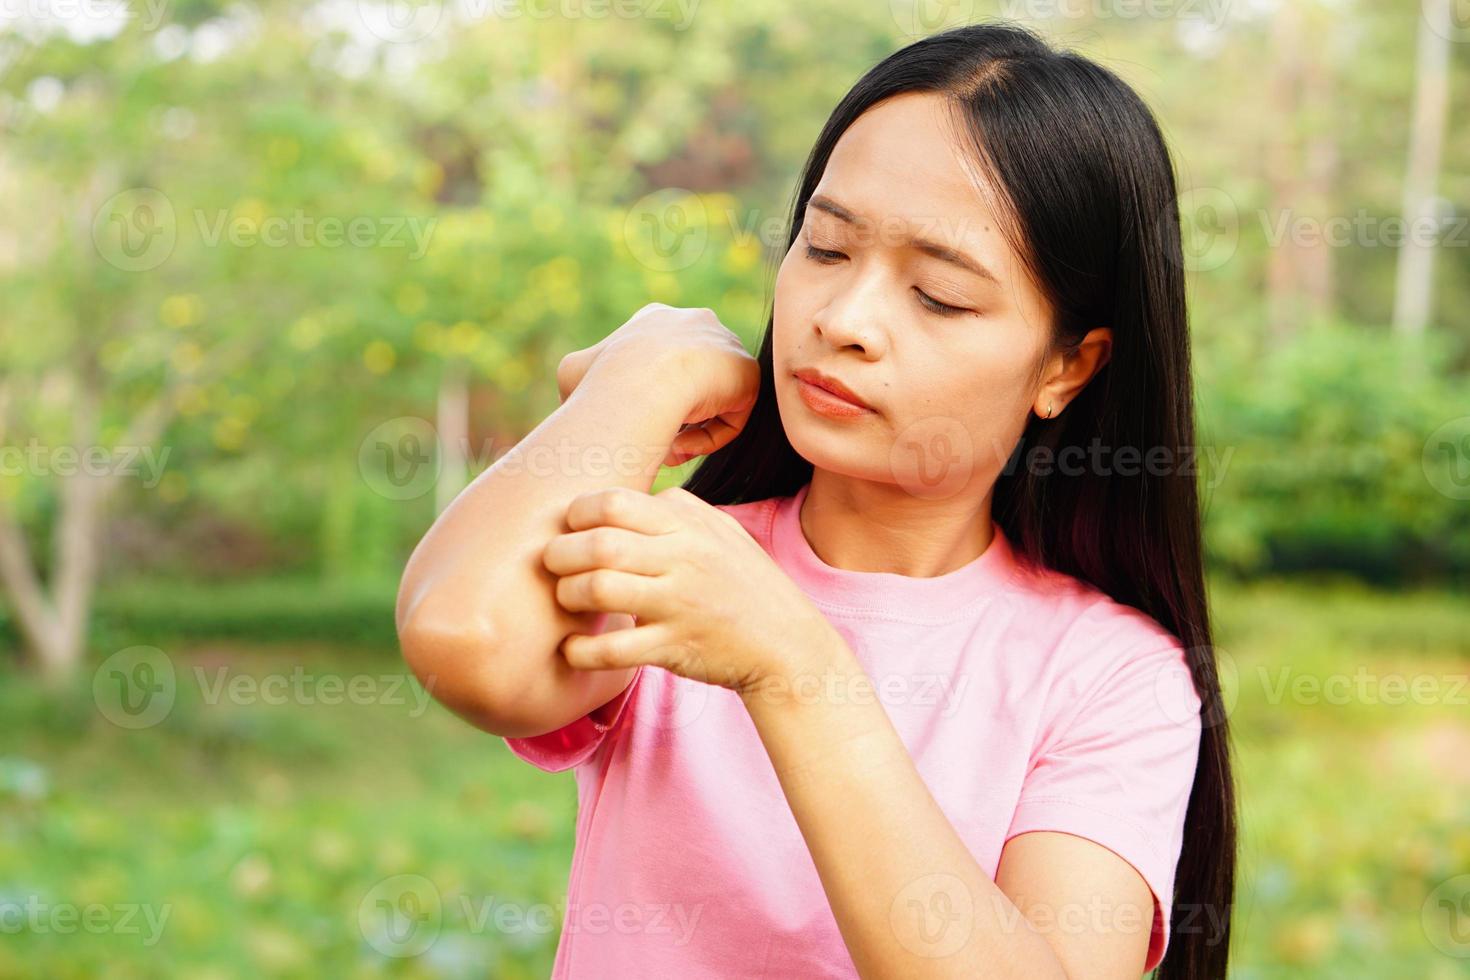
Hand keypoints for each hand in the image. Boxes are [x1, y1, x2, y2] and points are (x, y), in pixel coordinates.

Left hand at [542, 485, 837, 694]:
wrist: (788, 644)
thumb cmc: (745, 584)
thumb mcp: (721, 532)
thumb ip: (676, 510)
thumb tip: (626, 499)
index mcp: (689, 525)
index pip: (614, 502)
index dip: (578, 514)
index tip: (571, 529)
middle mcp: (683, 559)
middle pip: (597, 543)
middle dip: (559, 554)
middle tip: (554, 565)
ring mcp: (678, 604)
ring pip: (597, 589)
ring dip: (567, 596)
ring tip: (567, 601)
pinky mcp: (674, 647)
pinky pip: (612, 649)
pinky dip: (580, 651)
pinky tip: (573, 649)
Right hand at [556, 303, 760, 466]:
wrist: (645, 381)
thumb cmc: (604, 379)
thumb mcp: (573, 371)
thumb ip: (579, 378)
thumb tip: (575, 401)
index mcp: (655, 319)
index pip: (658, 359)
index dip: (645, 396)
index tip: (634, 421)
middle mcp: (694, 323)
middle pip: (688, 380)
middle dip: (670, 414)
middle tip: (651, 439)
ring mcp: (725, 345)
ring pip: (708, 401)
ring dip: (688, 430)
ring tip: (665, 449)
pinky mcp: (747, 373)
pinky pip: (730, 417)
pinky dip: (709, 438)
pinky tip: (683, 444)